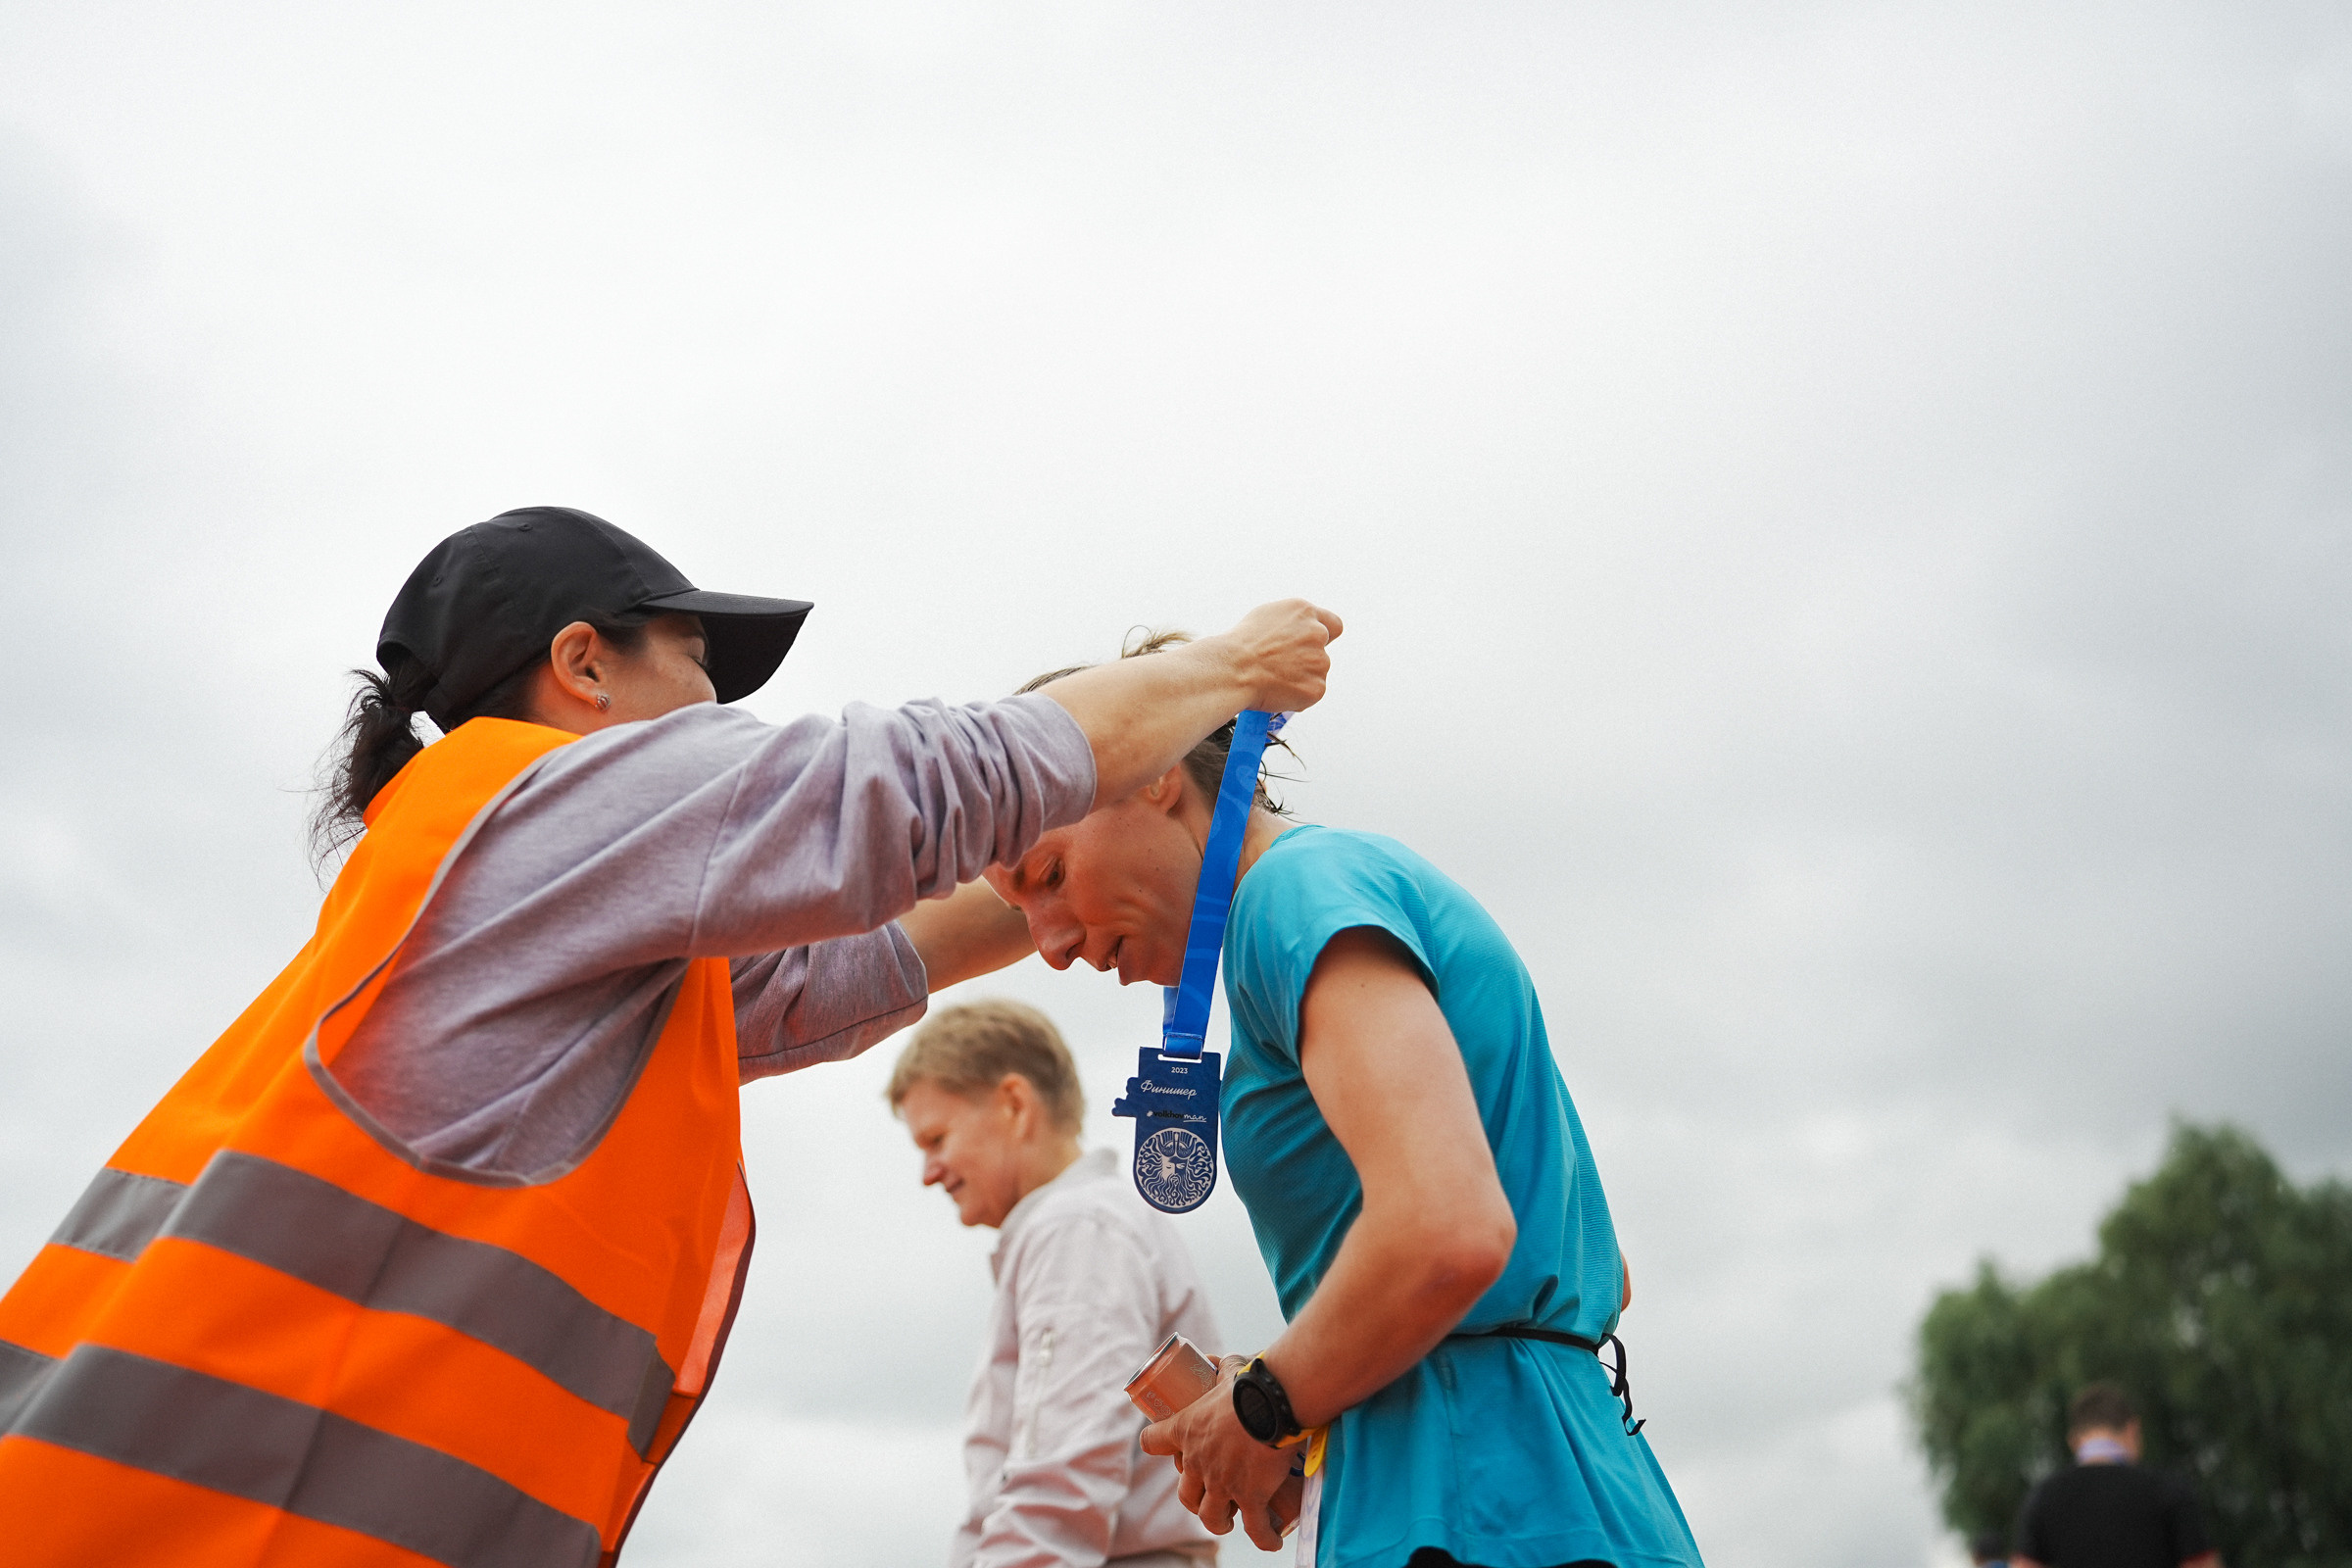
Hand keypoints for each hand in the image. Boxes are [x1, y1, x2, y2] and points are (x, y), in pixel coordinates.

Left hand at [1140, 1367, 1298, 1550]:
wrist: (1273, 1404)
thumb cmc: (1252, 1384)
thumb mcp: (1231, 1371)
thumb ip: (1222, 1367)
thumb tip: (1216, 1359)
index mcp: (1186, 1429)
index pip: (1151, 1441)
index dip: (1157, 1443)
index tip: (1168, 1447)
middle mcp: (1197, 1461)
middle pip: (1185, 1494)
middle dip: (1196, 1499)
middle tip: (1212, 1495)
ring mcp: (1222, 1483)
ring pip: (1210, 1516)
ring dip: (1220, 1521)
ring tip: (1232, 1520)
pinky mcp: (1249, 1497)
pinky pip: (1254, 1529)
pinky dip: (1263, 1537)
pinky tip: (1271, 1540)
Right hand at [1206, 599, 1342, 715]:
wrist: (1232, 670)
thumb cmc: (1240, 646)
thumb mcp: (1265, 617)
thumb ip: (1290, 623)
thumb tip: (1295, 632)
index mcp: (1304, 612)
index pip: (1333, 625)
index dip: (1324, 637)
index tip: (1313, 646)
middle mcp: (1317, 633)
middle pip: (1322, 651)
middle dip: (1306, 660)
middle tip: (1282, 667)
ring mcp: (1319, 661)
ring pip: (1316, 673)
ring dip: (1301, 677)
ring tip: (1273, 677)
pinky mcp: (1317, 686)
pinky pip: (1311, 692)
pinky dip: (1297, 695)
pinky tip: (1276, 689)